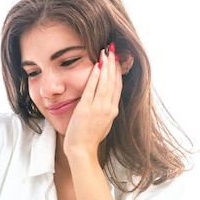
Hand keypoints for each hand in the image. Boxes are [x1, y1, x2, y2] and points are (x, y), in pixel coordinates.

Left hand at [64, 42, 121, 158]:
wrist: (82, 151)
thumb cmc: (90, 139)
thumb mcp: (103, 123)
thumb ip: (106, 110)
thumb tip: (107, 99)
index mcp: (113, 111)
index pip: (118, 86)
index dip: (118, 71)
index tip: (117, 59)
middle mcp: (108, 108)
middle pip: (113, 81)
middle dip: (113, 64)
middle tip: (112, 49)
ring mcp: (98, 108)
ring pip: (105, 82)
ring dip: (106, 65)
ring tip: (106, 52)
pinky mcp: (86, 109)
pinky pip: (92, 89)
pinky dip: (95, 76)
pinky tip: (96, 65)